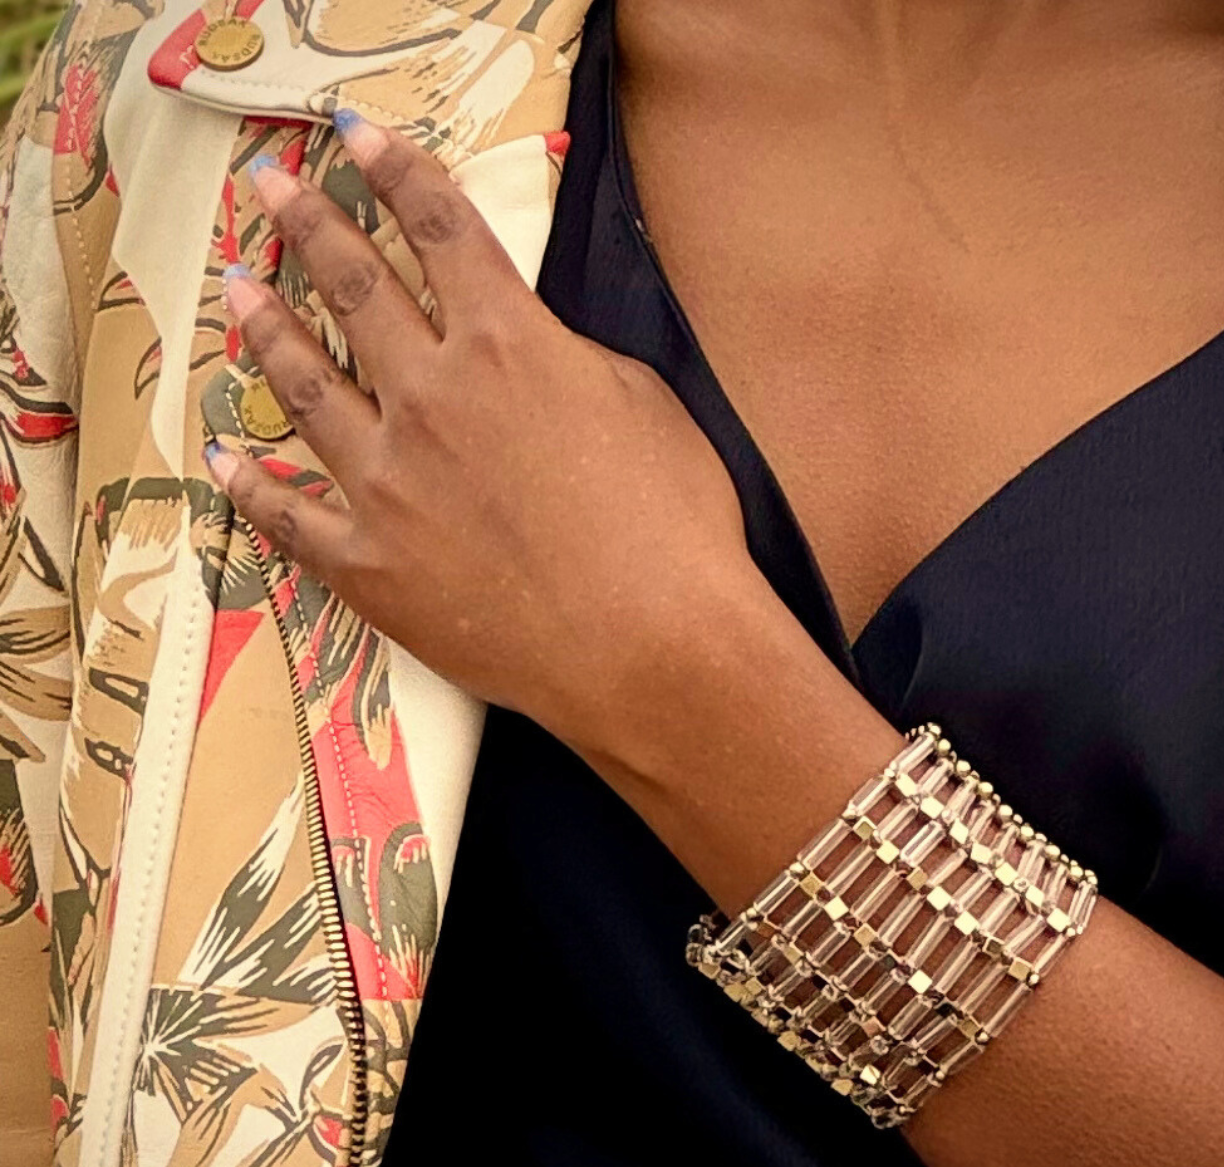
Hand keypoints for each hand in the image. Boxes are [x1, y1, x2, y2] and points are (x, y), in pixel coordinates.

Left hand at [208, 114, 753, 753]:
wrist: (651, 648)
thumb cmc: (673, 527)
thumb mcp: (645, 407)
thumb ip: (569, 362)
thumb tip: (532, 353)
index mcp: (506, 345)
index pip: (438, 230)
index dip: (394, 173)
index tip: (354, 137)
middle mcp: (430, 395)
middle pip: (352, 287)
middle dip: (306, 224)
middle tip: (268, 188)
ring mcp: (385, 481)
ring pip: (303, 385)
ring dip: (264, 330)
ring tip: (234, 293)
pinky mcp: (367, 562)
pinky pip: (289, 515)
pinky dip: (251, 485)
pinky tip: (224, 458)